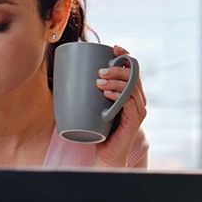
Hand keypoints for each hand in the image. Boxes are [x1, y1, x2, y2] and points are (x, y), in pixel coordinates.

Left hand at [93, 45, 147, 167]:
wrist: (105, 154)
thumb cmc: (96, 129)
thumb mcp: (91, 105)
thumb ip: (86, 91)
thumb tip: (63, 74)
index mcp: (129, 91)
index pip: (132, 68)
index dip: (126, 55)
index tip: (114, 47)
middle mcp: (137, 98)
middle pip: (134, 74)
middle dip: (118, 68)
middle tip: (100, 72)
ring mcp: (138, 109)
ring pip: (132, 87)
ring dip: (116, 81)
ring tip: (100, 82)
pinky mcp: (135, 120)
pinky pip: (131, 102)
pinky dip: (119, 96)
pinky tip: (107, 94)